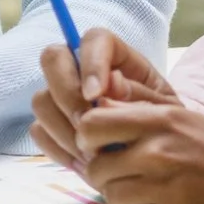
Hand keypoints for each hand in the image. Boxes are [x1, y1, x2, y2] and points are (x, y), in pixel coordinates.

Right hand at [28, 31, 176, 170]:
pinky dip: (59, 148)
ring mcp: (63, 96)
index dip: (90, 63)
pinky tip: (84, 163)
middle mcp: (82, 70)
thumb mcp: (165, 112)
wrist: (155, 161)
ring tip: (93, 154)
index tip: (95, 95)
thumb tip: (112, 83)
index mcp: (117, 57)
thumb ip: (141, 96)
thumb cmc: (165, 129)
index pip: (94, 39)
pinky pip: (38, 131)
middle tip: (87, 125)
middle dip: (66, 94)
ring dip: (63, 128)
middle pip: (53, 58)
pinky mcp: (52, 124)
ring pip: (41, 99)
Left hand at [73, 102, 203, 203]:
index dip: (89, 138)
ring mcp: (162, 191)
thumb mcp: (184, 118)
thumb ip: (140, 108)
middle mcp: (158, 154)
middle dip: (105, 172)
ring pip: (110, 196)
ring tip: (147, 191)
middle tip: (126, 173)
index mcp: (161, 122)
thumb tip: (99, 99)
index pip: (92, 125)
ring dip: (122, 196)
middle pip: (97, 167)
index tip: (100, 145)